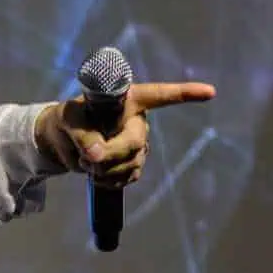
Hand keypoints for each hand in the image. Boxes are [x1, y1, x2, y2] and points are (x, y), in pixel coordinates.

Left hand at [36, 81, 215, 187]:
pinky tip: (96, 174)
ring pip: (129, 163)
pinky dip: (106, 180)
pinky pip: (126, 178)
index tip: (210, 92)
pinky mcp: (133, 166)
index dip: (184, 93)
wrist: (62, 142)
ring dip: (102, 169)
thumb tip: (96, 155)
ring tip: (84, 160)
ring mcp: (138, 146)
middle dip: (109, 153)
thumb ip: (81, 134)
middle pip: (134, 141)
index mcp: (128, 100)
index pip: (159, 95)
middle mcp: (137, 122)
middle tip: (87, 158)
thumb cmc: (69, 119)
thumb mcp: (68, 119)